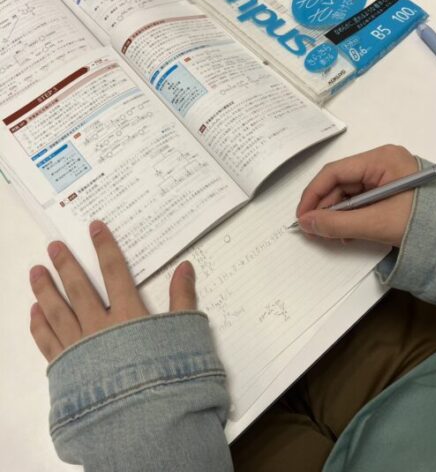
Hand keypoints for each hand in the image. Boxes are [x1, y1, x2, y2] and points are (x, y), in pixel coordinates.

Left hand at [29, 220, 196, 362]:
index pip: (114, 271)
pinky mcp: (66, 371)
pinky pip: (47, 343)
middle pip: (78, 288)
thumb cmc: (166, 377)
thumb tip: (186, 267)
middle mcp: (99, 326)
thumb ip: (182, 299)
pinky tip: (34, 314)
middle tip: (53, 247)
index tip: (94, 228)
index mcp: (127, 315)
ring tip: (35, 273)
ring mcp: (79, 348)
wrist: (144, 423)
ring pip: (56, 312)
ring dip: (45, 290)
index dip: (104, 247)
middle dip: (66, 265)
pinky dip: (39, 326)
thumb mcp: (183, 335)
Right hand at [296, 145, 417, 246]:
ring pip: (348, 194)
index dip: (313, 194)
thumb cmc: (424, 223)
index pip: (335, 171)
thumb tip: (306, 223)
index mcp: (381, 159)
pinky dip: (350, 218)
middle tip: (314, 230)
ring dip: (337, 216)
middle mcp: (382, 163)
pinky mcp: (389, 193)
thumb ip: (337, 223)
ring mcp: (386, 178)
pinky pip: (360, 202)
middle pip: (340, 183)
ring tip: (333, 235)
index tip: (302, 216)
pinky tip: (347, 233)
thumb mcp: (377, 223)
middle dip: (325, 208)